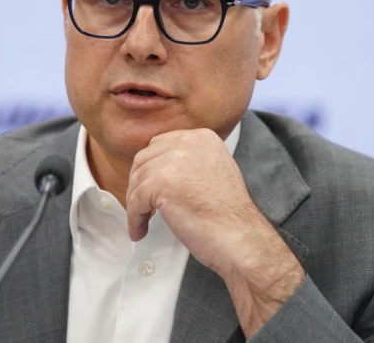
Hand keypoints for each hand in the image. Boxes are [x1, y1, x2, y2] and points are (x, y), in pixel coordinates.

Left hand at [125, 128, 303, 335]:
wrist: (239, 236)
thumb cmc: (227, 214)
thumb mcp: (215, 170)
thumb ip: (190, 161)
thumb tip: (160, 167)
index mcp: (201, 137)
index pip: (161, 145)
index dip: (151, 168)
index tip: (149, 186)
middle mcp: (188, 142)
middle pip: (144, 159)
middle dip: (139, 183)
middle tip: (141, 205)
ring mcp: (174, 161)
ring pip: (137, 181)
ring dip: (135, 204)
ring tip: (141, 222)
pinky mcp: (162, 182)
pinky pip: (135, 201)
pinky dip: (134, 218)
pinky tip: (139, 231)